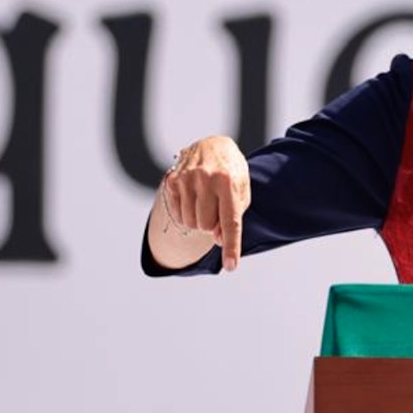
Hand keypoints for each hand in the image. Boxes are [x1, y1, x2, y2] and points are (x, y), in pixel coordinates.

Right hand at [159, 136, 250, 270]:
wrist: (213, 146)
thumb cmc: (232, 173)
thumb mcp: (241, 192)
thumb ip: (232, 217)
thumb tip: (217, 239)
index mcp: (229, 183)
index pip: (230, 222)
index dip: (231, 246)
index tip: (231, 266)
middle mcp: (206, 179)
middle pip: (205, 226)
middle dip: (211, 226)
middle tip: (216, 211)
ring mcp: (186, 178)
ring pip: (190, 222)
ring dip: (198, 221)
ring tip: (205, 204)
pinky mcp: (172, 180)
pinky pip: (177, 214)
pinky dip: (186, 215)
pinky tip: (193, 201)